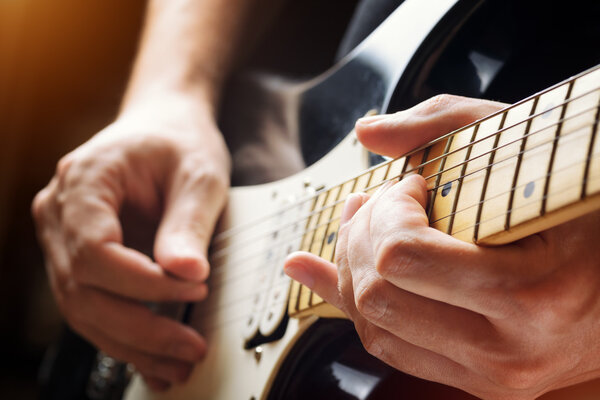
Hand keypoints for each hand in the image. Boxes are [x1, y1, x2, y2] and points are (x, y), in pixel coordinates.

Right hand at [32, 95, 229, 390]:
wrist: (165, 127)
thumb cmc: (179, 142)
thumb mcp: (197, 173)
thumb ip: (188, 222)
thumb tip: (185, 274)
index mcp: (84, 182)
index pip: (95, 250)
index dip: (142, 282)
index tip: (193, 288)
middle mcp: (60, 214)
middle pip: (82, 289)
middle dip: (139, 327)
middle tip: (190, 347)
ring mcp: (65, 239)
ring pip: (83, 309)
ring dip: (131, 343)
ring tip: (177, 365)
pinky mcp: (81, 260)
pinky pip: (94, 306)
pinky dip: (124, 336)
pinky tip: (154, 360)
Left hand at [284, 95, 599, 399]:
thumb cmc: (583, 209)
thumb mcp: (527, 147)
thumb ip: (443, 123)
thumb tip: (366, 132)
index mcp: (532, 291)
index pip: (403, 255)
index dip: (389, 210)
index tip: (411, 186)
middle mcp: (509, 348)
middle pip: (378, 295)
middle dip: (360, 237)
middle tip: (380, 204)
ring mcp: (490, 373)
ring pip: (373, 327)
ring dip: (353, 269)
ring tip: (369, 229)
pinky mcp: (476, 382)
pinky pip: (389, 348)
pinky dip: (358, 304)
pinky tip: (344, 270)